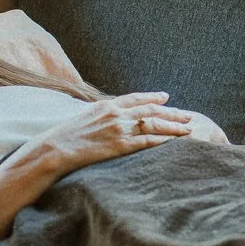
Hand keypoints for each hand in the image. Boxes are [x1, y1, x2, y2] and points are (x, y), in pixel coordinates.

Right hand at [20, 92, 203, 179]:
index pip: (136, 98)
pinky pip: (148, 142)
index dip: (153, 97)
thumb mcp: (83, 118)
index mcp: (106, 105)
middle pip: (151, 110)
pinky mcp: (120, 145)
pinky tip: (175, 142)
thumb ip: (99, 116)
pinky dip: (163, 141)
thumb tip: (105, 118)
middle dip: (171, 113)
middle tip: (187, 115)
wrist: (56, 148)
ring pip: (154, 125)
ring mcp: (119, 128)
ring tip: (188, 128)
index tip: (166, 97)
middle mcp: (116, 113)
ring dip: (173, 126)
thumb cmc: (64, 137)